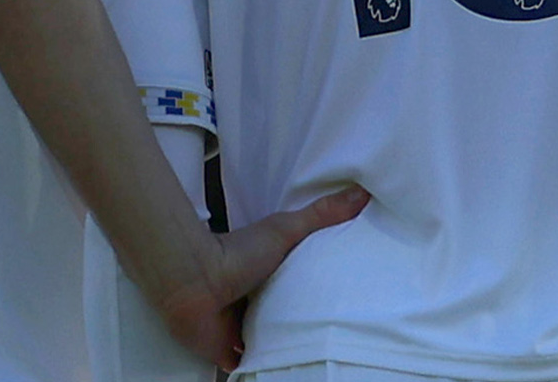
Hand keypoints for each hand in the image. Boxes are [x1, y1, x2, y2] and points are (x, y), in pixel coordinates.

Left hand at [147, 186, 368, 368]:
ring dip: (287, 347)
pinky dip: (266, 368)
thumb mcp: (286, 229)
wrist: (195, 283)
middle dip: (306, 323)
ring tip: (319, 356)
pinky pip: (253, 365)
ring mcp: (243, 329)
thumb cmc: (237, 253)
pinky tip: (288, 371)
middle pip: (288, 316)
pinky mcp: (230, 353)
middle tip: (337, 331)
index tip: (346, 294)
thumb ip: (321, 215)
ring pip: (272, 342)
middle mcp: (258, 302)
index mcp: (271, 275)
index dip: (320, 290)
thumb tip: (362, 192)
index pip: (301, 285)